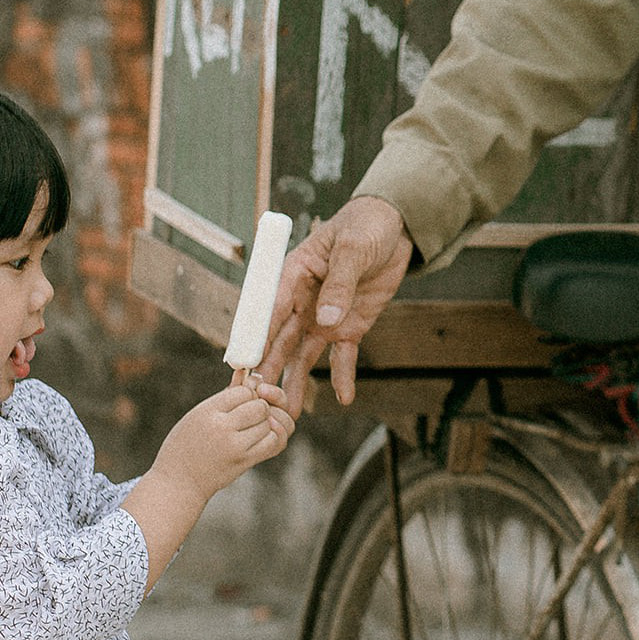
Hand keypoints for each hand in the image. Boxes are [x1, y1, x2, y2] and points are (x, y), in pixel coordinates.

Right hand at [152, 381, 293, 500]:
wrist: (178, 482)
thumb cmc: (185, 444)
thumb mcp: (197, 415)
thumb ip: (224, 397)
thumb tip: (247, 374)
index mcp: (207, 411)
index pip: (244, 391)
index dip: (247, 394)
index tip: (241, 402)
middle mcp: (222, 427)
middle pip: (260, 406)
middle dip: (260, 408)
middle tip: (250, 415)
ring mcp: (235, 446)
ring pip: (269, 423)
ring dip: (267, 423)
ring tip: (253, 428)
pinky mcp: (244, 461)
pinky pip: (274, 443)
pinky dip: (273, 437)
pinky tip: (262, 438)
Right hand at [255, 196, 413, 415]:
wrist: (395, 229)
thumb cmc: (365, 227)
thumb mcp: (354, 249)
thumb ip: (340, 283)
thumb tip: (326, 319)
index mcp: (293, 275)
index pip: (269, 311)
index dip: (256, 338)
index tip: (243, 365)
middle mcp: (302, 301)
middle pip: (280, 340)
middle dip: (268, 370)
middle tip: (257, 399)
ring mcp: (324, 317)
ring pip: (303, 356)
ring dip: (296, 382)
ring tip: (288, 413)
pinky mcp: (348, 327)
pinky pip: (343, 357)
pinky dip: (343, 377)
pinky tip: (343, 398)